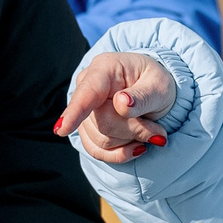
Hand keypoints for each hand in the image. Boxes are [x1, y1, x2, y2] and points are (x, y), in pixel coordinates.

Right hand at [56, 52, 177, 163]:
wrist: (151, 89)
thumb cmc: (154, 83)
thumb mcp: (159, 86)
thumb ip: (143, 96)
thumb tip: (122, 104)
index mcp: (104, 68)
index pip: (87, 93)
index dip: (75, 112)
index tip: (62, 129)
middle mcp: (87, 86)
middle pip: (102, 122)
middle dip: (134, 130)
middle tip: (157, 130)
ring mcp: (84, 109)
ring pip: (101, 140)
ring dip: (130, 141)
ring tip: (149, 130)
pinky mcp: (86, 129)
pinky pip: (97, 151)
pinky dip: (120, 154)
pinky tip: (136, 146)